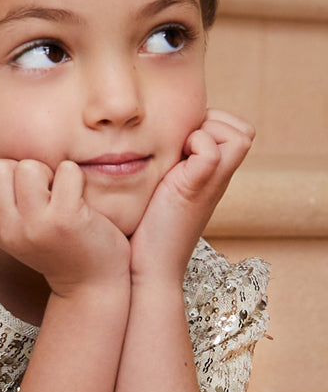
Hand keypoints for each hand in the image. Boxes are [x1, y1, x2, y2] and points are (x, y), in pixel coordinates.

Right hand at [0, 158, 129, 297]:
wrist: (90, 285)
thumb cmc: (56, 248)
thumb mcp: (17, 232)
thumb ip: (2, 204)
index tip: (19, 192)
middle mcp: (8, 230)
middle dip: (21, 169)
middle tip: (41, 191)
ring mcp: (36, 225)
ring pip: (28, 167)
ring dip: (49, 172)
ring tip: (59, 194)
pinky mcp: (66, 220)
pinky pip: (66, 170)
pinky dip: (76, 176)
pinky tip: (78, 197)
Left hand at [130, 109, 254, 281]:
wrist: (148, 268)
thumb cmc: (147, 230)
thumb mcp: (162, 189)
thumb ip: (170, 167)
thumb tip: (147, 143)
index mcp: (212, 175)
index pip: (236, 131)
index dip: (213, 123)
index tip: (181, 139)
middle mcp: (218, 178)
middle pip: (244, 130)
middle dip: (214, 123)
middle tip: (181, 143)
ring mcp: (211, 184)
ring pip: (238, 135)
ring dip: (206, 132)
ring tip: (178, 152)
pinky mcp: (195, 190)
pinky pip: (211, 151)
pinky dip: (194, 145)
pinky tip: (171, 165)